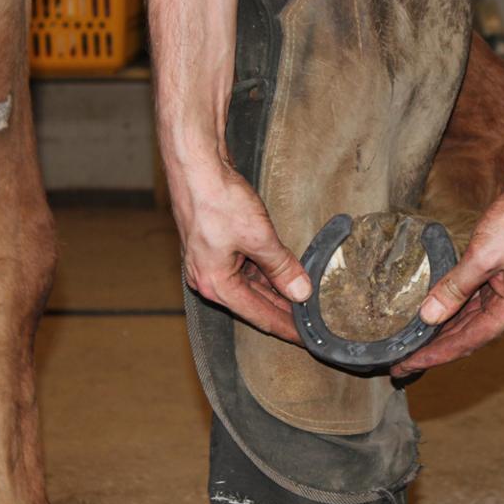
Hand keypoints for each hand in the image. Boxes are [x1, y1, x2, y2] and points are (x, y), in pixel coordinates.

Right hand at [174, 161, 310, 342]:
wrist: (195, 165)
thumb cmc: (218, 200)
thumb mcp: (259, 238)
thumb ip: (282, 268)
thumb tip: (301, 292)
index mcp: (215, 284)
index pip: (259, 316)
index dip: (286, 328)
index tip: (307, 339)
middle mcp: (207, 279)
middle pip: (253, 304)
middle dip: (282, 312)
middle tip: (309, 324)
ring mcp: (208, 262)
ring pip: (249, 285)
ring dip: (275, 292)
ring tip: (302, 302)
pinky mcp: (214, 245)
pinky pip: (243, 268)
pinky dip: (264, 273)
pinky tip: (283, 275)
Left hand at [390, 170, 503, 377]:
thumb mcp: (482, 257)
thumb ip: (454, 288)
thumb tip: (429, 315)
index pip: (466, 342)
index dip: (434, 356)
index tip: (407, 366)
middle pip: (468, 334)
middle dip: (435, 347)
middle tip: (402, 361)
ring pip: (470, 317)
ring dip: (443, 328)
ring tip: (414, 340)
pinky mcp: (503, 270)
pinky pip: (473, 296)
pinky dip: (453, 304)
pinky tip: (434, 308)